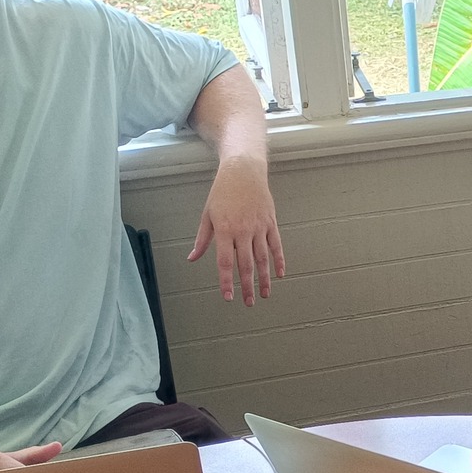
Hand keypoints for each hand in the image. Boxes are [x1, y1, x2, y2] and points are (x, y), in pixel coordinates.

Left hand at [189, 157, 284, 304]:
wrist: (243, 170)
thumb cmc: (223, 191)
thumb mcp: (208, 214)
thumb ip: (202, 239)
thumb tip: (192, 258)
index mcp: (225, 229)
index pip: (225, 262)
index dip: (226, 282)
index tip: (228, 297)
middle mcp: (243, 231)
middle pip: (246, 264)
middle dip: (247, 286)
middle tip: (248, 302)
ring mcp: (259, 227)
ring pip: (263, 258)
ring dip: (264, 278)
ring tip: (265, 294)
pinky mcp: (270, 222)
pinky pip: (276, 245)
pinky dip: (278, 260)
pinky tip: (279, 274)